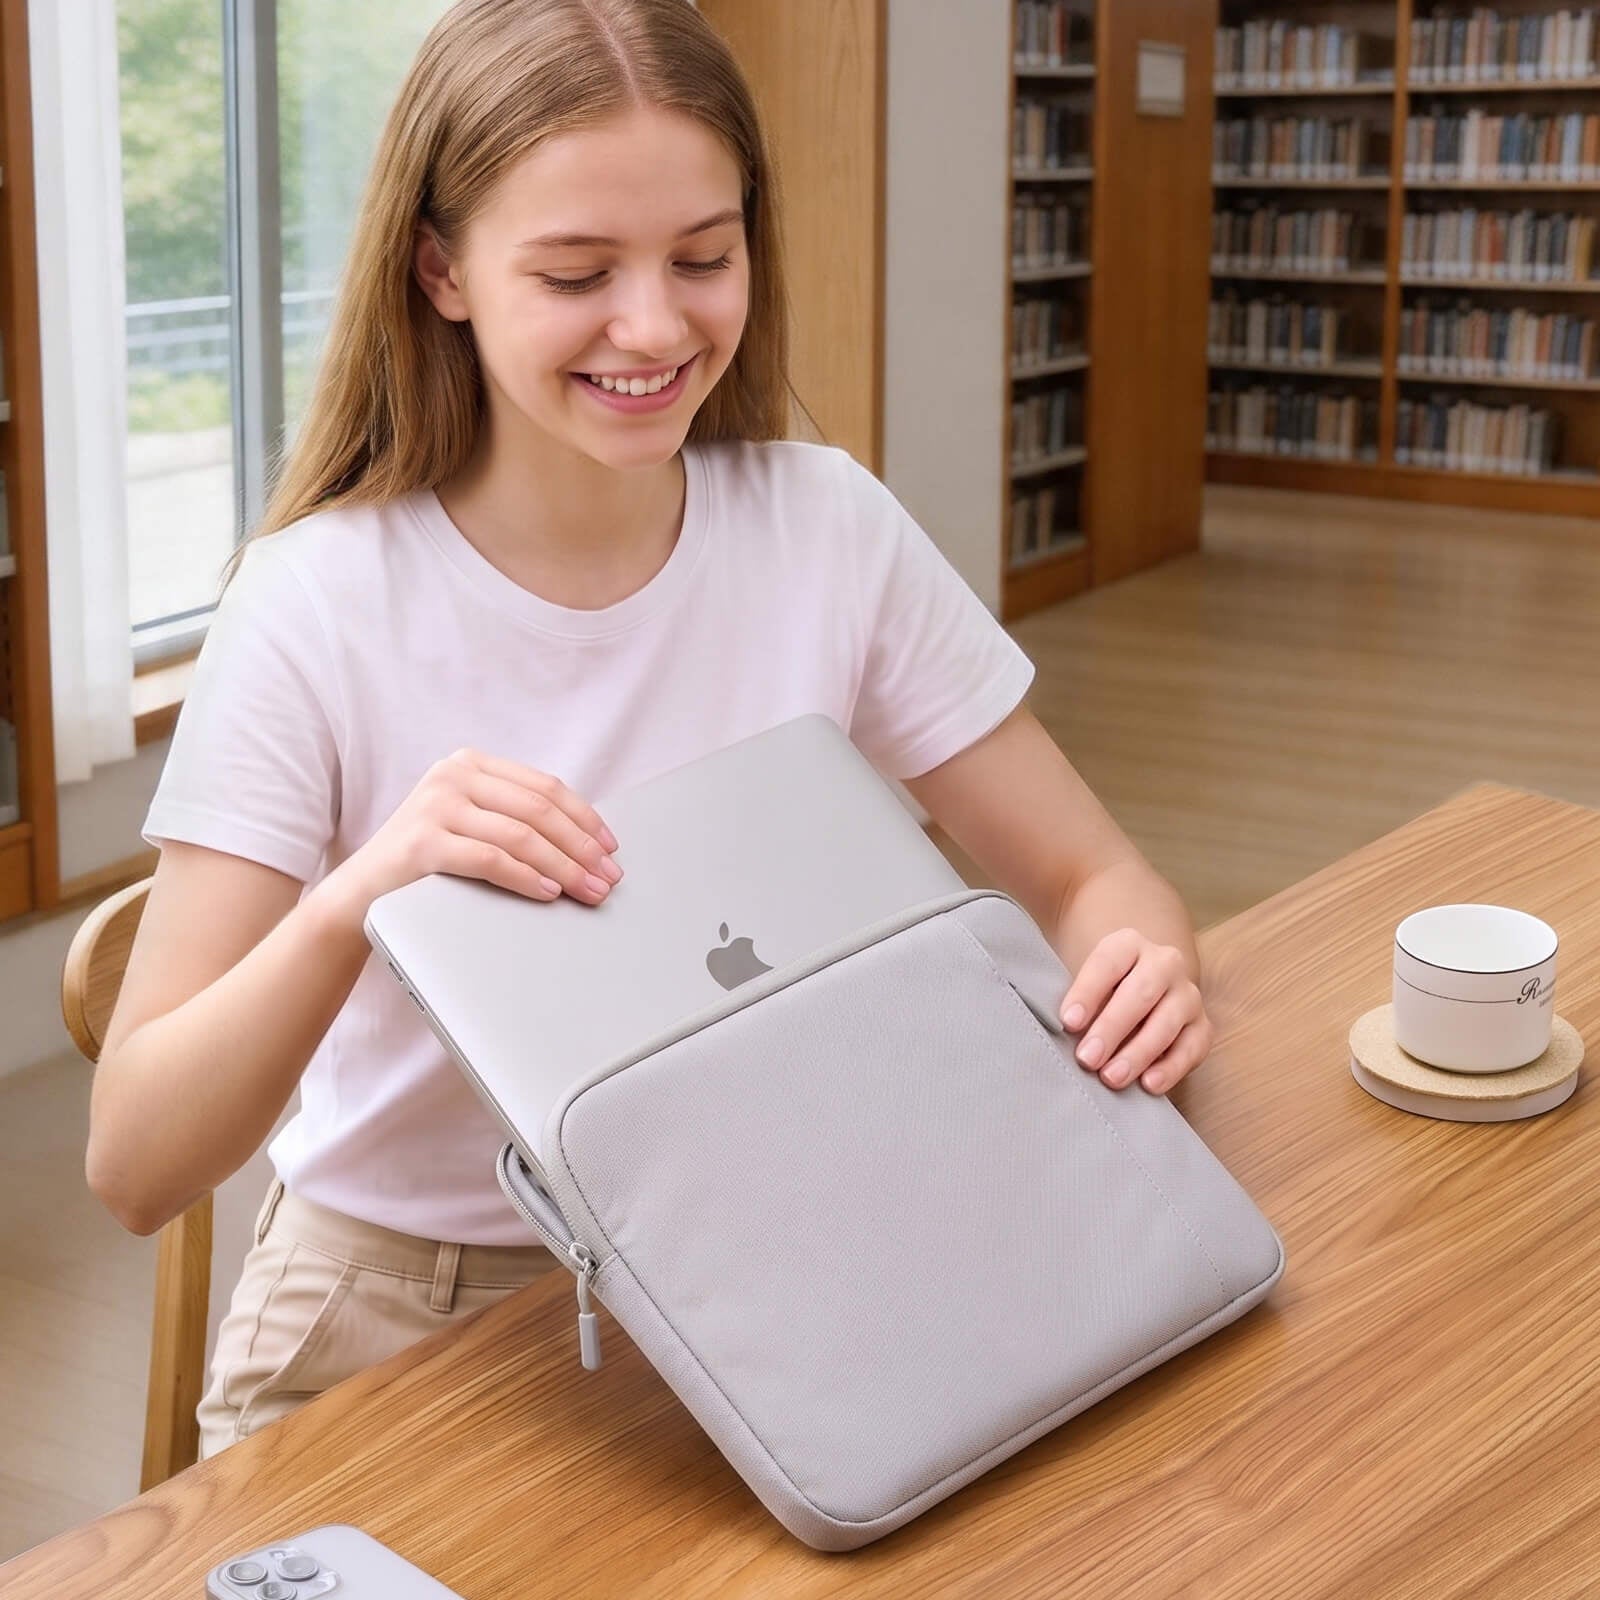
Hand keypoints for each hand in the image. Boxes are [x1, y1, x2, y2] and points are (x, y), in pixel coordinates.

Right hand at [319, 748, 621, 930]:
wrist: (361, 892)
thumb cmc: (427, 861)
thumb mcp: (471, 823)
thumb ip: (513, 818)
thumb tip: (586, 843)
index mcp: (471, 763)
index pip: (544, 787)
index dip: (585, 817)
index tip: (611, 847)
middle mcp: (452, 775)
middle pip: (539, 810)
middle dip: (582, 846)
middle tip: (608, 876)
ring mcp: (436, 804)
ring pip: (521, 835)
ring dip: (564, 867)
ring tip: (587, 890)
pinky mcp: (423, 841)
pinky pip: (491, 859)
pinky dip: (527, 878)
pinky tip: (548, 892)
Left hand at [1058, 928, 1211, 1095]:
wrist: (1139, 990)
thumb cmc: (1100, 989)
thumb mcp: (1081, 977)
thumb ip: (1065, 986)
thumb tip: (1056, 1020)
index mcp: (1128, 944)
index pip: (1107, 964)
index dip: (1087, 993)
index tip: (1068, 1023)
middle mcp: (1164, 963)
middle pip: (1140, 994)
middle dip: (1111, 1028)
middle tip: (1087, 1059)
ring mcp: (1187, 994)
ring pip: (1167, 1022)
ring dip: (1138, 1053)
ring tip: (1111, 1078)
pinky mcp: (1202, 1026)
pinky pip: (1192, 1047)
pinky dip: (1171, 1068)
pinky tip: (1149, 1085)